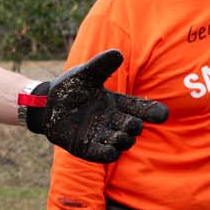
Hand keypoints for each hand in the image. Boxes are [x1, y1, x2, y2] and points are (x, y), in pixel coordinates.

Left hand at [20, 49, 168, 162]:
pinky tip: (111, 151)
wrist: (47, 103)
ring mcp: (101, 136)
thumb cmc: (71, 87)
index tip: (162, 115)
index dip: (153, 112)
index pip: (141, 109)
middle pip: (133, 128)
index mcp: (117, 104)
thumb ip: (101, 65)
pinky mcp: (88, 148)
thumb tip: (118, 54)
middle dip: (135, 127)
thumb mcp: (86, 74)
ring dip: (123, 140)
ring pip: (121, 143)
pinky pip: (103, 155)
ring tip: (120, 135)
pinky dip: (108, 154)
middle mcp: (113, 121)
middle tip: (132, 124)